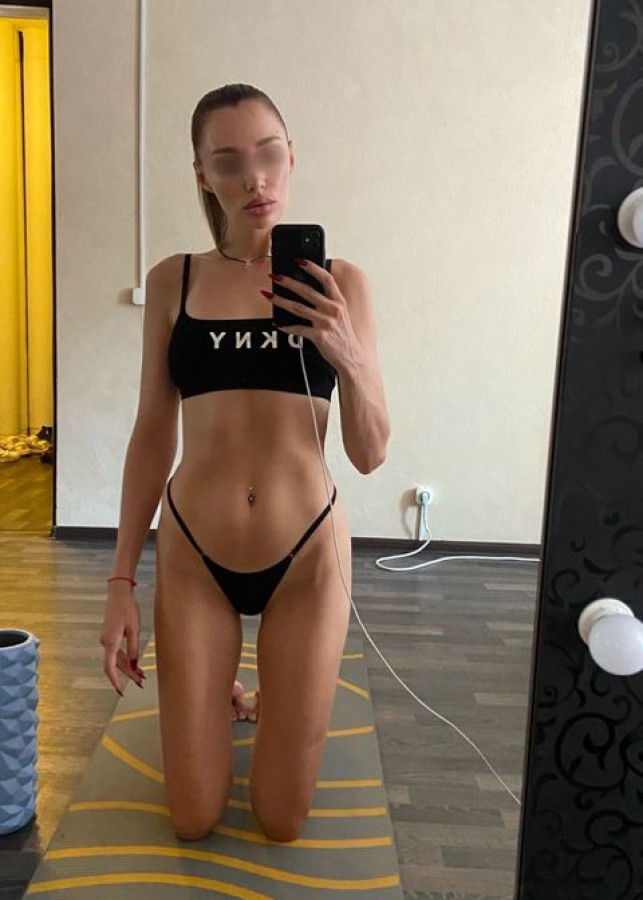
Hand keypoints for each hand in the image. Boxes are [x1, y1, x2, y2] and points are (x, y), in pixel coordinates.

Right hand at [100, 583, 145, 695]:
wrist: (119, 593)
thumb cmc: (127, 608)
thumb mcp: (134, 628)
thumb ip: (134, 648)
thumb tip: (134, 665)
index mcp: (111, 641)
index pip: (110, 667)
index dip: (115, 681)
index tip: (120, 691)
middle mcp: (105, 642)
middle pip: (115, 665)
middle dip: (128, 675)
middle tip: (141, 683)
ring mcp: (106, 639)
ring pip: (117, 659)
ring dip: (128, 668)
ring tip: (141, 676)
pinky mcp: (110, 636)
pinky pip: (117, 652)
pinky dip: (126, 659)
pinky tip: (135, 664)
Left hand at [261, 259, 361, 373]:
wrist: (351, 358)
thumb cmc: (343, 336)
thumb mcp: (341, 316)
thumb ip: (328, 303)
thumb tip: (305, 290)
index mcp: (339, 302)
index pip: (326, 279)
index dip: (312, 268)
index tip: (299, 261)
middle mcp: (333, 310)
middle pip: (307, 291)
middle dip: (288, 282)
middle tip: (275, 277)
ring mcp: (326, 323)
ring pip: (298, 308)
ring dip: (280, 300)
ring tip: (268, 295)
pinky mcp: (319, 336)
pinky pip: (298, 328)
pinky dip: (286, 326)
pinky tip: (278, 323)